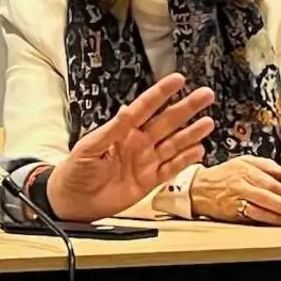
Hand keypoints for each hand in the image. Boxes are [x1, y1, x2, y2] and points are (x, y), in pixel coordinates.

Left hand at [46, 73, 214, 221]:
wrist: (73, 201)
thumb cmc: (75, 171)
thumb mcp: (88, 148)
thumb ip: (110, 131)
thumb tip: (124, 112)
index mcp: (121, 131)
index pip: (144, 107)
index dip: (161, 93)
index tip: (177, 79)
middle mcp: (137, 143)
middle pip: (166, 122)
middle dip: (186, 108)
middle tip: (204, 95)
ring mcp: (145, 161)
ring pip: (173, 144)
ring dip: (191, 133)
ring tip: (208, 122)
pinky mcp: (149, 181)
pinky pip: (171, 168)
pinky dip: (185, 160)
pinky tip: (198, 150)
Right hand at [191, 156, 280, 224]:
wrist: (197, 188)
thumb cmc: (224, 174)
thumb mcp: (244, 161)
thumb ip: (267, 165)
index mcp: (246, 171)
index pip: (272, 182)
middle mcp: (241, 185)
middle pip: (269, 197)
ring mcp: (235, 200)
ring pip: (261, 210)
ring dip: (280, 218)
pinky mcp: (232, 213)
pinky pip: (252, 218)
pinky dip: (267, 222)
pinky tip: (278, 225)